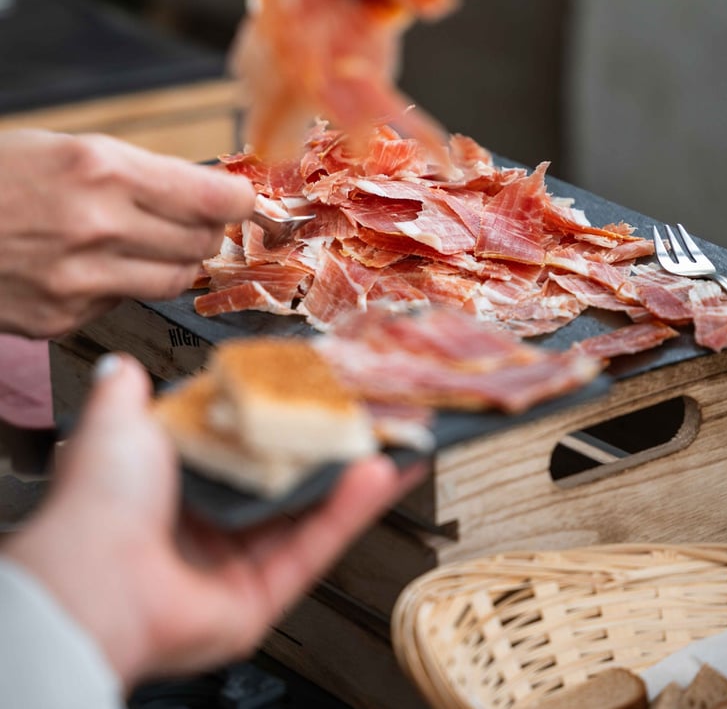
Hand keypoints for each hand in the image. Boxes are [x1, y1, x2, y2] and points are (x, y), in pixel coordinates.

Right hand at [0, 129, 254, 336]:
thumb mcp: (68, 150)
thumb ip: (140, 174)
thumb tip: (206, 191)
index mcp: (99, 169)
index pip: (211, 197)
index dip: (239, 199)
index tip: (243, 198)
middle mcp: (95, 226)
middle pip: (201, 243)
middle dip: (207, 230)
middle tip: (196, 218)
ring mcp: (77, 280)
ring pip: (173, 280)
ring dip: (175, 262)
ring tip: (149, 242)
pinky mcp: (59, 318)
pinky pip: (123, 305)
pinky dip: (123, 286)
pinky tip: (93, 265)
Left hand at [1, 355, 422, 689]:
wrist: (96, 578)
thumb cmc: (101, 499)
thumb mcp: (119, 421)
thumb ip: (128, 392)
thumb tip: (122, 366)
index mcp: (175, 478)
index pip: (243, 438)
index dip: (284, 413)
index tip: (321, 386)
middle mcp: (208, 519)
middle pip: (286, 477)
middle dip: (332, 445)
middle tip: (373, 412)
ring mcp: (237, 559)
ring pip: (311, 511)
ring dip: (355, 474)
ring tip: (395, 436)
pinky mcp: (263, 594)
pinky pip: (316, 546)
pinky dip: (351, 509)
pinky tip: (381, 473)